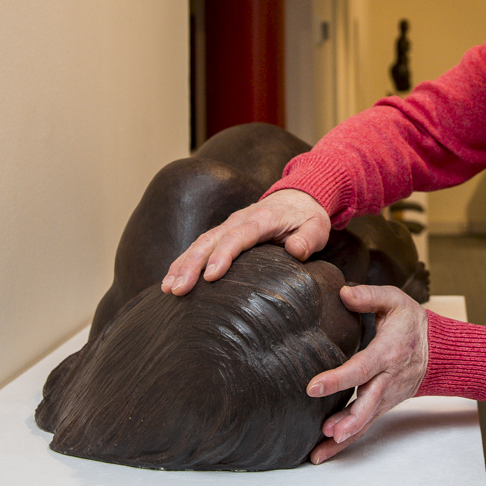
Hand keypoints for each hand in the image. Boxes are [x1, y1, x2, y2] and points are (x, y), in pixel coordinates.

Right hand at [161, 188, 330, 294]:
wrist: (298, 196)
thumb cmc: (307, 216)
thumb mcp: (317, 226)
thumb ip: (308, 238)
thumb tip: (296, 250)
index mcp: (261, 219)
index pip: (238, 237)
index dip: (223, 256)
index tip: (210, 277)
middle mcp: (239, 220)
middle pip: (210, 241)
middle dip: (191, 265)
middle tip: (178, 290)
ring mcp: (228, 225)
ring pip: (200, 243)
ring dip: (182, 265)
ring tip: (168, 289)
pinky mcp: (222, 232)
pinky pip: (199, 246)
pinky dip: (183, 262)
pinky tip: (171, 280)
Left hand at [305, 285, 428, 464]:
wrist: (440, 351)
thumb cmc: (412, 323)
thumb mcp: (395, 301)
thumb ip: (369, 296)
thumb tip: (343, 293)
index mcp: (388, 352)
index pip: (362, 368)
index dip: (338, 379)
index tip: (314, 386)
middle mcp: (389, 379)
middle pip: (368, 403)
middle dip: (348, 418)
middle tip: (326, 430)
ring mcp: (388, 396)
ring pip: (366, 420)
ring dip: (345, 436)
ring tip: (320, 451)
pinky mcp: (383, 406)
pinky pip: (365, 426)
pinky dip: (346, 442)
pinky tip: (325, 452)